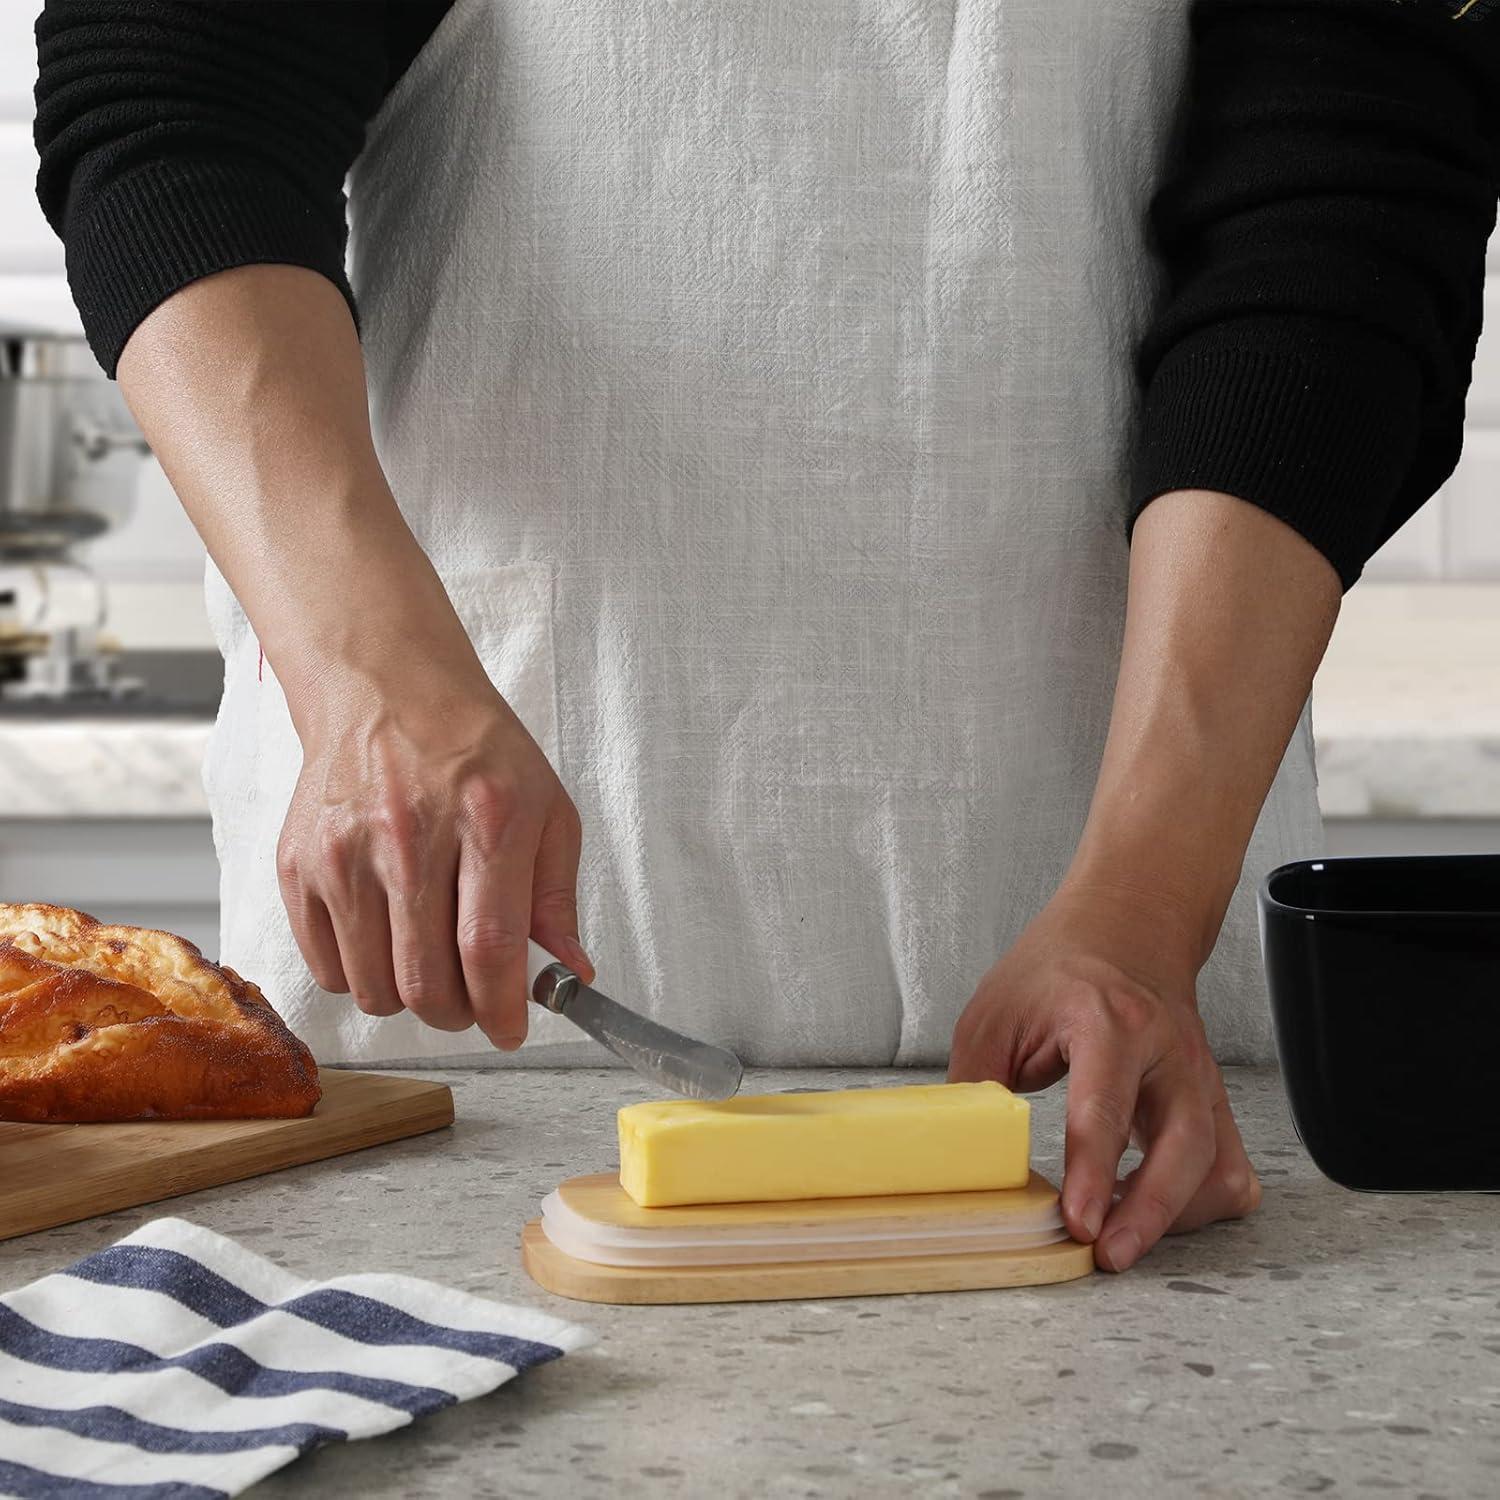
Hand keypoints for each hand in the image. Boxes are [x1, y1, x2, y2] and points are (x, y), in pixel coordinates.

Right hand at [275, 671, 590, 1049]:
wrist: (388, 691)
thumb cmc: (477, 752)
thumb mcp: (547, 808)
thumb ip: (557, 898)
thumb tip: (570, 975)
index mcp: (486, 819)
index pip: (488, 948)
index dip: (501, 1009)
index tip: (510, 1030)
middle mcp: (408, 837)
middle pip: (426, 981)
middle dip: (458, 1015)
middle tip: (472, 1002)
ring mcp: (344, 853)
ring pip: (374, 988)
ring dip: (409, 1000)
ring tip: (429, 965)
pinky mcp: (298, 865)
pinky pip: (326, 969)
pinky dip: (360, 977)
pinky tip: (385, 940)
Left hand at [948, 879, 1260, 1270]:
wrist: (1126, 927)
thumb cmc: (1057, 969)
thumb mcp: (995, 1012)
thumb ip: (978, 1085)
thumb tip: (960, 1157)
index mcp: (1109, 1021)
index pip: (1105, 1106)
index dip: (1092, 1173)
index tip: (1080, 1224)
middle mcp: (1168, 1051)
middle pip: (1184, 1145)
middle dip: (1150, 1212)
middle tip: (1109, 1255)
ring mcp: (1200, 1078)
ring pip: (1216, 1165)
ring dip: (1177, 1215)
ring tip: (1125, 1240)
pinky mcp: (1214, 1101)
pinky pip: (1229, 1168)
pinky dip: (1202, 1204)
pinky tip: (1158, 1214)